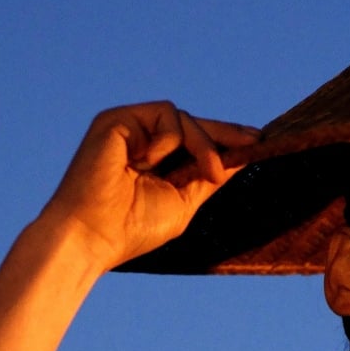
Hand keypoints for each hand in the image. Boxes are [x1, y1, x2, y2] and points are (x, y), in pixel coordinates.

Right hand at [36, 102, 258, 272]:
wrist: (92, 235)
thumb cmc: (131, 228)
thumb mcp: (183, 202)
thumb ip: (207, 177)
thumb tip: (240, 156)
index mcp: (155, 163)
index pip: (194, 142)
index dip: (224, 139)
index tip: (257, 141)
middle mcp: (142, 141)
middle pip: (193, 125)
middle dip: (224, 135)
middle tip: (252, 143)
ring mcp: (130, 128)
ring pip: (185, 118)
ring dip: (203, 145)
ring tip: (206, 174)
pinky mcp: (118, 119)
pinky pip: (166, 115)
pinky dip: (169, 140)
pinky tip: (147, 164)